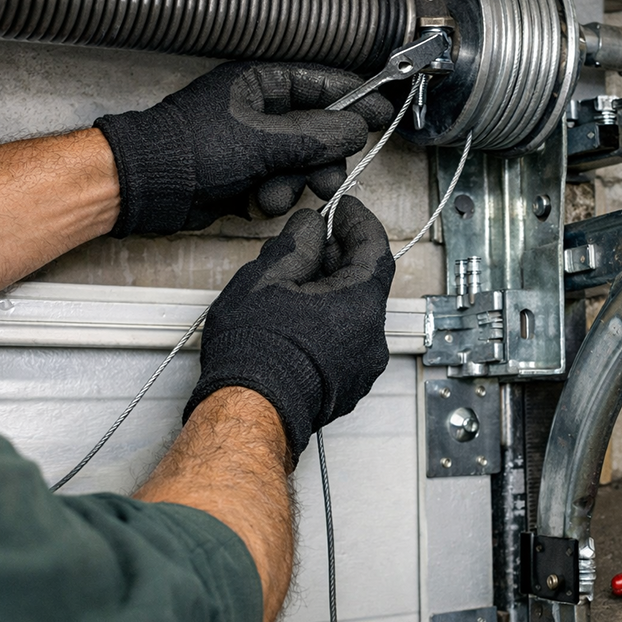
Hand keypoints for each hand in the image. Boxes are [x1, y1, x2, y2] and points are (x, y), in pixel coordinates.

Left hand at [95, 62, 393, 235]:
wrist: (149, 186)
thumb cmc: (190, 149)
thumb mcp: (264, 141)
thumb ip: (317, 135)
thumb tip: (356, 129)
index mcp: (262, 84)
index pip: (322, 83)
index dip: (354, 100)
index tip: (380, 114)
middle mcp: (259, 111)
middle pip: (317, 132)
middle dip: (320, 161)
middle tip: (327, 178)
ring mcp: (252, 144)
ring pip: (300, 165)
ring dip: (291, 184)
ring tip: (270, 192)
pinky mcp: (244, 174)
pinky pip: (278, 185)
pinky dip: (269, 197)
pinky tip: (250, 200)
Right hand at [183, 197, 394, 461]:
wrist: (247, 413)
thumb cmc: (254, 351)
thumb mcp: (267, 278)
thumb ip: (297, 244)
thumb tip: (312, 226)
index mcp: (360, 304)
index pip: (375, 248)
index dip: (359, 222)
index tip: (343, 207)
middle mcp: (372, 337)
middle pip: (366, 282)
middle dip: (341, 256)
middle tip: (311, 240)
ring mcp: (362, 366)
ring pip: (355, 313)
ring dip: (332, 290)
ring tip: (295, 280)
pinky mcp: (347, 387)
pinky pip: (347, 341)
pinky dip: (330, 321)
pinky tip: (298, 317)